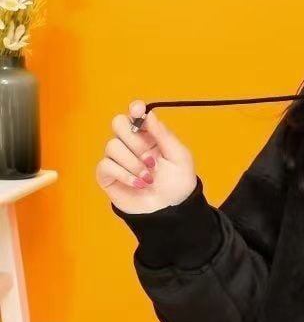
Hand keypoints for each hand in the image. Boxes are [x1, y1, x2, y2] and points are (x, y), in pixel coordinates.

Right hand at [96, 99, 196, 215]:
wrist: (171, 212)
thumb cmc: (178, 185)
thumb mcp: (179, 158)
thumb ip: (165, 135)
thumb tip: (149, 115)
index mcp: (148, 136)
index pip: (134, 115)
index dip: (134, 110)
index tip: (138, 111)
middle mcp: (131, 144)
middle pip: (118, 124)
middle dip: (135, 141)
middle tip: (151, 160)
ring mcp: (118, 159)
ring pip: (112, 146)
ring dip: (133, 163)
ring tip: (149, 178)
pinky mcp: (108, 175)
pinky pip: (106, 165)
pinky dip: (124, 175)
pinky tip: (139, 184)